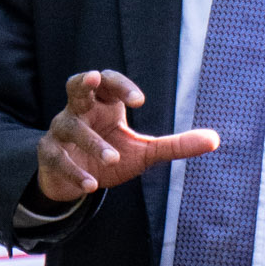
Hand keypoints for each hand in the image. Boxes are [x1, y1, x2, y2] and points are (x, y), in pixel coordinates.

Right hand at [35, 69, 219, 206]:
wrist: (77, 182)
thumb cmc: (112, 155)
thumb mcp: (145, 151)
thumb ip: (176, 145)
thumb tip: (215, 140)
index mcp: (103, 103)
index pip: (109, 82)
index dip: (122, 86)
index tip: (140, 101)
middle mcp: (79, 111)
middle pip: (76, 85)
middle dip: (85, 82)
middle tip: (95, 79)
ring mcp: (60, 131)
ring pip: (70, 127)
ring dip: (91, 142)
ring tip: (114, 159)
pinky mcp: (49, 155)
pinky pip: (57, 158)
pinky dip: (74, 171)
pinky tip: (90, 185)